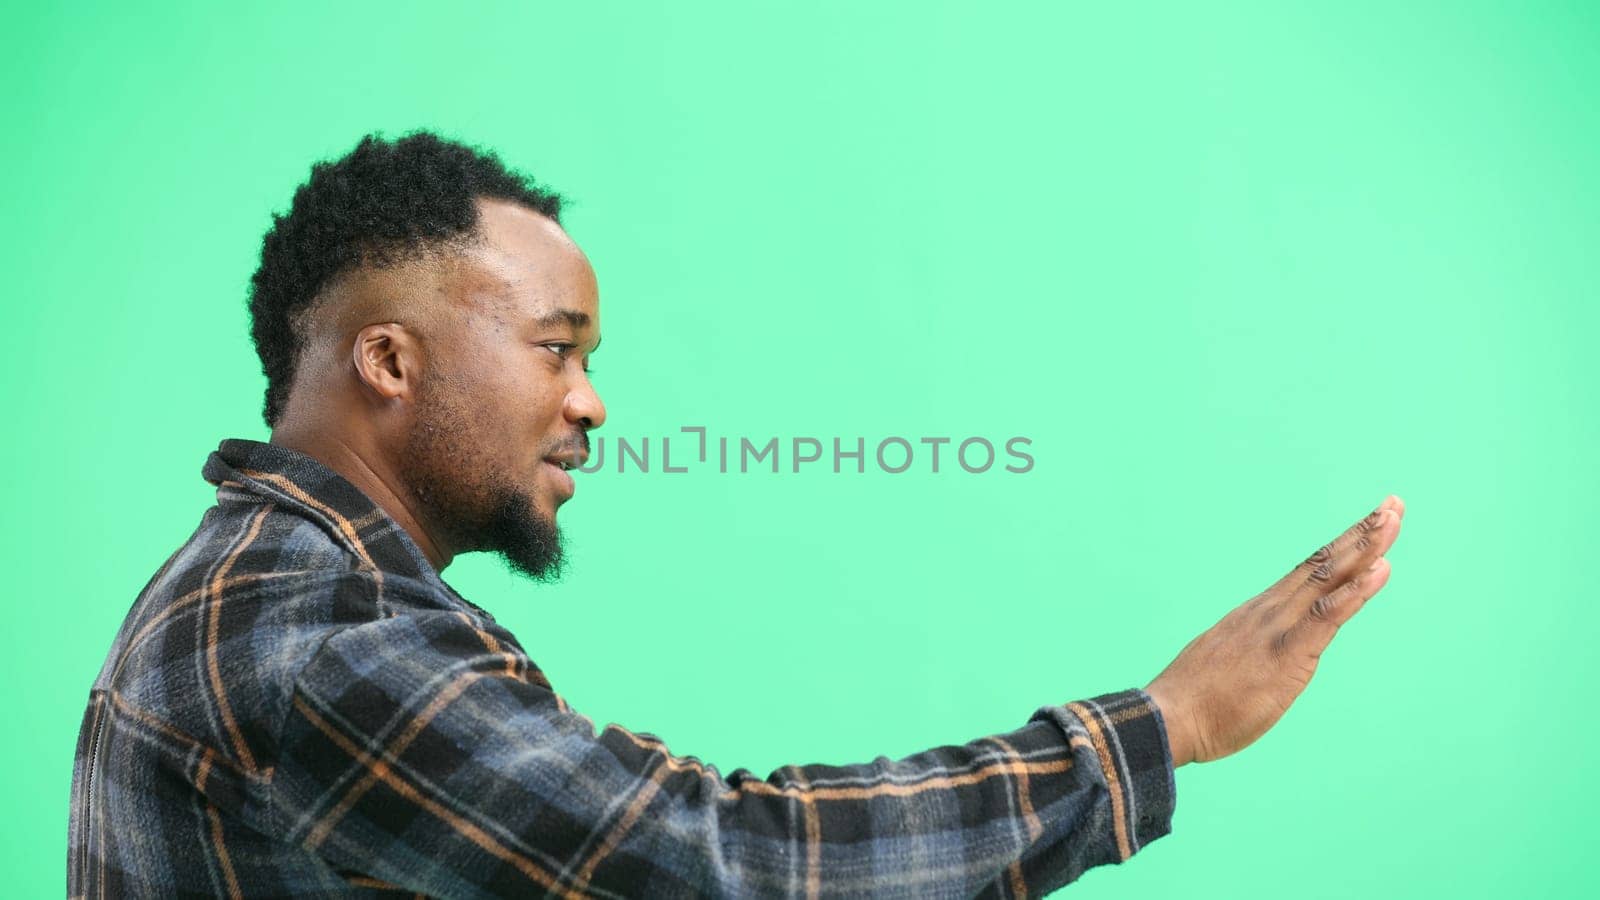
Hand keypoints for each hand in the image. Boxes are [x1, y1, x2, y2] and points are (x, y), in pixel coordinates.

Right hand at [1144, 495, 1405, 766]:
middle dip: (1360, 534)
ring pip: (1327, 578)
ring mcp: (1276, 629)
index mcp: (1259, 614)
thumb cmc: (1197, 702)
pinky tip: (1380, 570)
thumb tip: (1267, 653)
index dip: (1340, 547)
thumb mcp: (1230, 665)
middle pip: (1322, 564)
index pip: (1307, 572)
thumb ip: (1253, 651)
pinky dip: (1355, 592)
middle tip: (1393, 503)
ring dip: (1364, 548)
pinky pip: (1327, 617)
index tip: (1368, 522)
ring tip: (1392, 519)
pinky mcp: (1286, 655)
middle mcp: (1269, 611)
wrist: (1169, 718)